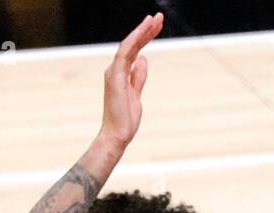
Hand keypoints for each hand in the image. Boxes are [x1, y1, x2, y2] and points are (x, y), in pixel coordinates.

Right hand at [99, 13, 162, 148]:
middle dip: (146, 29)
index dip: (145, 37)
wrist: (117, 134)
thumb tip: (143, 59)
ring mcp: (114, 71)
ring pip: (129, 45)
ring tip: (155, 19)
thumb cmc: (126, 118)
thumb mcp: (136, 94)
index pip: (134, 50)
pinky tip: (143, 31)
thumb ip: (138, 76)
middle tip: (159, 17)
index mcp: (120, 73)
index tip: (156, 26)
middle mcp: (115, 69)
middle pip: (132, 44)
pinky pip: (124, 53)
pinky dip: (134, 41)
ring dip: (142, 31)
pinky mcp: (115, 76)